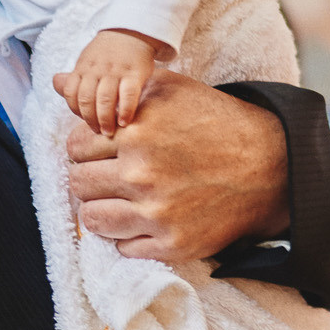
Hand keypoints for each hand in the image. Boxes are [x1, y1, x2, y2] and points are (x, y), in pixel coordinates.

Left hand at [63, 70, 288, 259]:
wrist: (271, 165)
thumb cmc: (216, 122)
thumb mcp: (169, 90)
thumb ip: (115, 88)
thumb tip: (58, 81)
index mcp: (137, 131)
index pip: (76, 147)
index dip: (89, 148)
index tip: (106, 151)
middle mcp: (142, 173)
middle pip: (79, 184)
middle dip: (92, 178)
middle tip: (114, 176)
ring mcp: (156, 212)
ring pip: (92, 220)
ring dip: (102, 210)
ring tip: (123, 200)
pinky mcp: (172, 244)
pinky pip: (123, 248)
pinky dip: (129, 237)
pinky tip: (148, 219)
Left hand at [64, 28, 161, 134]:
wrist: (132, 32)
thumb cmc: (108, 52)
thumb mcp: (86, 60)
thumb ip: (74, 76)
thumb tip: (56, 84)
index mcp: (83, 67)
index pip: (71, 92)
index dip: (75, 110)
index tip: (84, 120)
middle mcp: (97, 69)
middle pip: (86, 99)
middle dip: (90, 119)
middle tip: (98, 131)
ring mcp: (116, 71)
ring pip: (105, 98)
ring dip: (105, 119)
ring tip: (109, 132)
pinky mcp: (134, 73)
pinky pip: (128, 94)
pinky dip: (125, 111)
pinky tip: (124, 122)